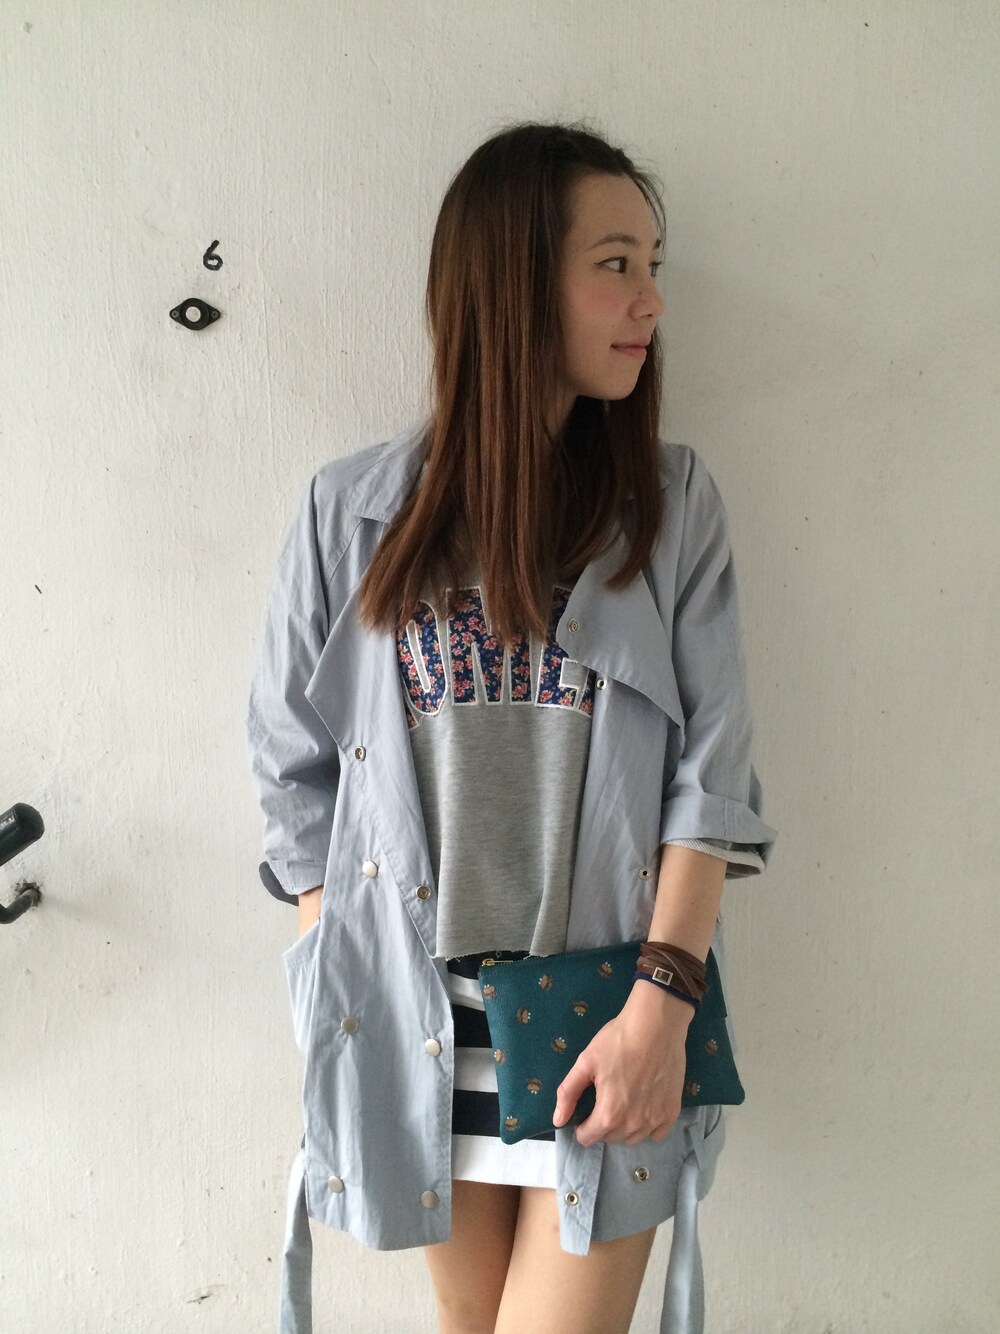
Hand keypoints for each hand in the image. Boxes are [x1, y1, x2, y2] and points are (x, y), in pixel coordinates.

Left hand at [552, 982, 692, 1146]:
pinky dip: (648, 1126)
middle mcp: (633, 1125)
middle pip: (610, 1137)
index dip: (582, 1125)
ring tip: (624, 1101)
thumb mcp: (586, 1062)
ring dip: (624, 1127)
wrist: (656, 1025)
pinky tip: (644, 1105)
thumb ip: (568, 1094)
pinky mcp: (671, 1113)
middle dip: (602, 1123)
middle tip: (606, 1097)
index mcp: (609, 1115)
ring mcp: (655, 1121)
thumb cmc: (618, 1041)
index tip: (586, 1108)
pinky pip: (656, 1133)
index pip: (588, 1138)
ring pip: (632, 1138)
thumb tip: (557, 1120)